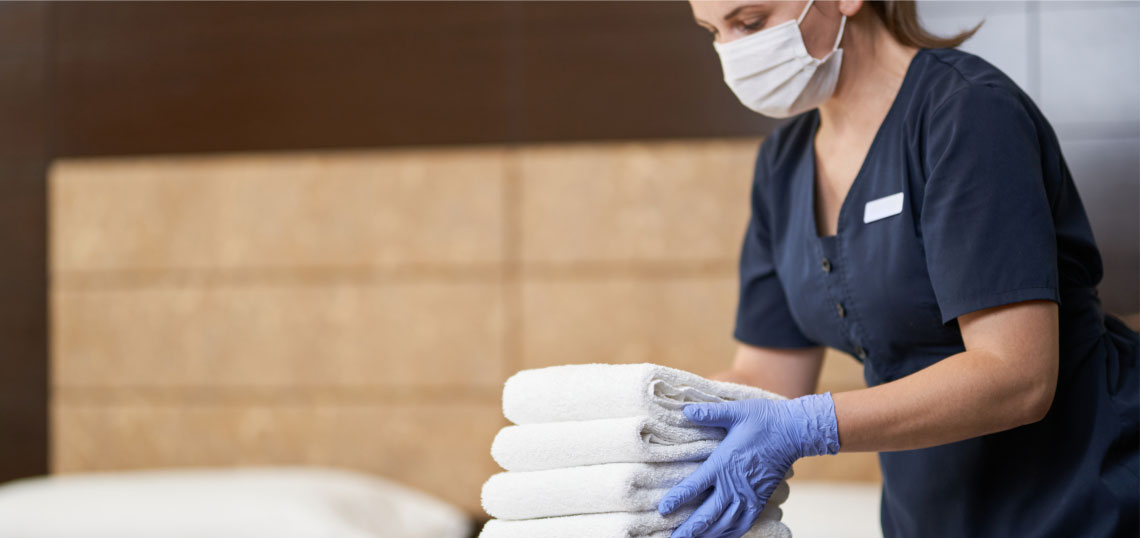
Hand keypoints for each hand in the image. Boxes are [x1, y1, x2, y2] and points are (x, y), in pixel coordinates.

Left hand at [657, 393, 839, 537]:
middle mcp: (733, 485)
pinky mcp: (759, 501)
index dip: (676, 500)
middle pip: (706, 515)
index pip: (694, 487)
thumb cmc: (762, 419)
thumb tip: (686, 410)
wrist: (793, 431)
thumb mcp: (734, 412)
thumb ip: (709, 414)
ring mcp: (748, 496)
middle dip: (687, 530)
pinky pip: (742, 525)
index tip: (662, 510)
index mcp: (723, 464)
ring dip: (705, 535)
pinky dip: (728, 535)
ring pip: (723, 525)